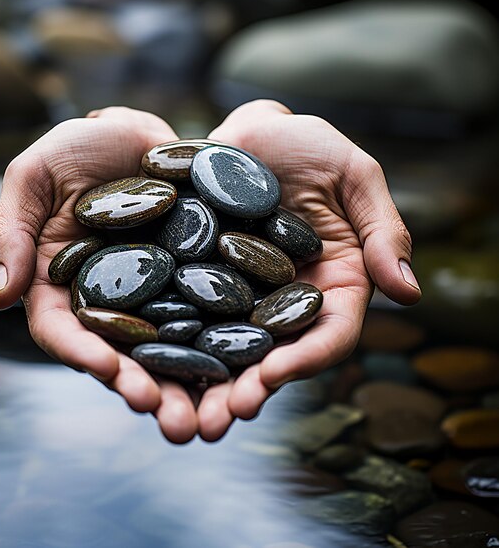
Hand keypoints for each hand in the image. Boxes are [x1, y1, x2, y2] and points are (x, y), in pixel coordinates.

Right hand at [0, 107, 200, 442]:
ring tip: (211, 417)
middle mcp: (111, 299)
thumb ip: (10, 232)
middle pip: (122, 354)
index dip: (81, 353)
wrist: (136, 133)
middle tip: (170, 421)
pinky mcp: (195, 277)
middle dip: (144, 387)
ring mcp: (156, 292)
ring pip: (170, 346)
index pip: (63, 329)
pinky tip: (249, 362)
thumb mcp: (33, 178)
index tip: (106, 370)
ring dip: (189, 384)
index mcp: (62, 285)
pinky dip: (226, 339)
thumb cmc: (76, 149)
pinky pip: (212, 311)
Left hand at [196, 99, 420, 441]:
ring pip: (222, 348)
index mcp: (330, 284)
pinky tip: (142, 364)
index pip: (327, 334)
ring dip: (200, 385)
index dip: (305, 360)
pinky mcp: (195, 278)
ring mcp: (237, 294)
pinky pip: (180, 313)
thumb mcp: (355, 176)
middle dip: (244, 391)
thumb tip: (409, 293)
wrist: (250, 130)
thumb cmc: (308, 146)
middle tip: (215, 422)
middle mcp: (282, 300)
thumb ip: (383, 231)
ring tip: (176, 416)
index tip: (274, 376)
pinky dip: (166, 342)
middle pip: (269, 356)